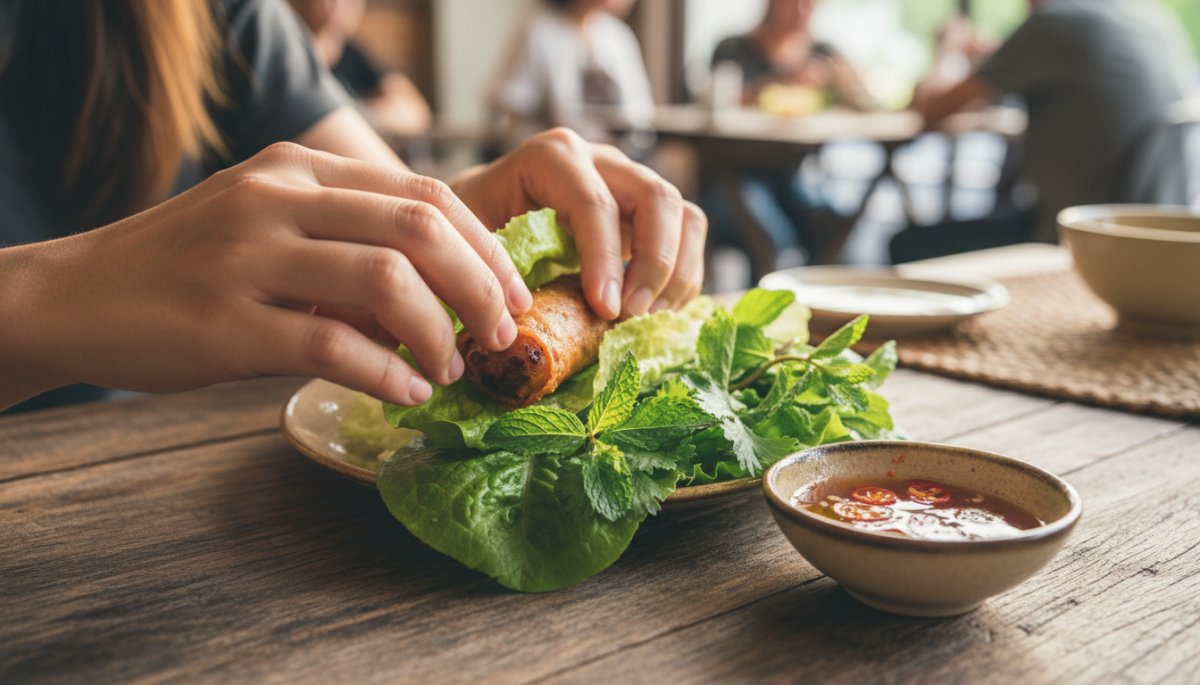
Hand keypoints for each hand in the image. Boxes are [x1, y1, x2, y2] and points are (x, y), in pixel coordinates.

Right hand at [1, 142, 533, 408]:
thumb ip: (346, 240)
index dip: (485, 247)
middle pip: (420, 228)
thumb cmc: (189, 266)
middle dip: (480, 287)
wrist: (77, 295)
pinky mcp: (226, 322)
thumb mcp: (269, 225)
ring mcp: (249, 257)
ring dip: (438, 334)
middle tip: (502, 335)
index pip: (424, 194)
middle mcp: (279, 198)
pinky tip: (405, 392)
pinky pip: (332, 344)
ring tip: (450, 370)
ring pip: (386, 281)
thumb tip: (442, 293)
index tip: (513, 294)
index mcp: (299, 169)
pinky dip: (385, 372)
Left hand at [449, 128, 706, 319]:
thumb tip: (523, 319)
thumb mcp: (465, 243)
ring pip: (684, 215)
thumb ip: (493, 269)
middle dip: (654, 263)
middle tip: (630, 317)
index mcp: (551, 158)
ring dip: (677, 273)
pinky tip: (652, 311)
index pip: (594, 202)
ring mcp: (629, 183)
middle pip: (656, 198)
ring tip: (644, 318)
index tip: (606, 311)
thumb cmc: (465, 233)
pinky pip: (688, 236)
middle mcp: (598, 161)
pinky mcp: (647, 213)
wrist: (472, 218)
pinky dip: (682, 278)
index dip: (606, 259)